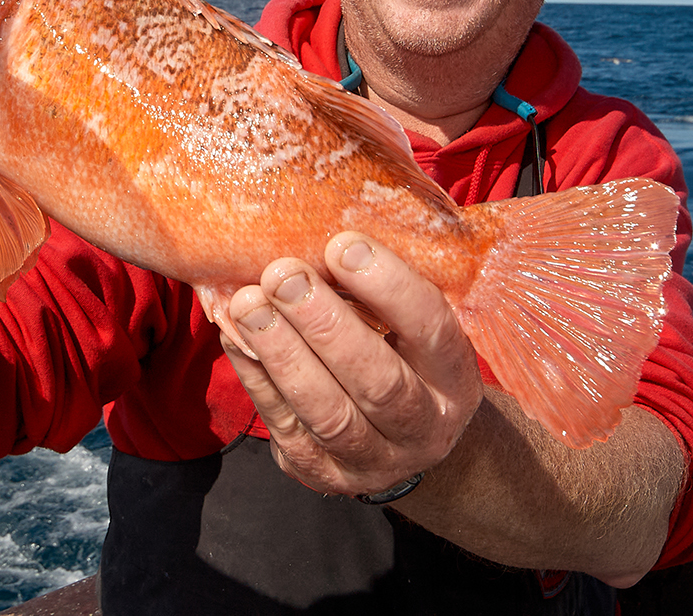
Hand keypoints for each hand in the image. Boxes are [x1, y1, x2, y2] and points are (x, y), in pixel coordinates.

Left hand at [222, 233, 482, 497]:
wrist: (407, 441)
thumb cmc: (406, 358)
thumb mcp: (420, 327)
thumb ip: (387, 288)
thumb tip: (330, 218)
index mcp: (456, 379)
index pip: (431, 331)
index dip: (389, 287)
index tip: (342, 245)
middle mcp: (423, 428)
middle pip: (377, 382)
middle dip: (325, 324)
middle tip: (282, 274)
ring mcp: (372, 459)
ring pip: (326, 412)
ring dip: (281, 353)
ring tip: (248, 303)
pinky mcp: (320, 472)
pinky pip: (284, 424)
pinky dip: (256, 376)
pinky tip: (236, 335)